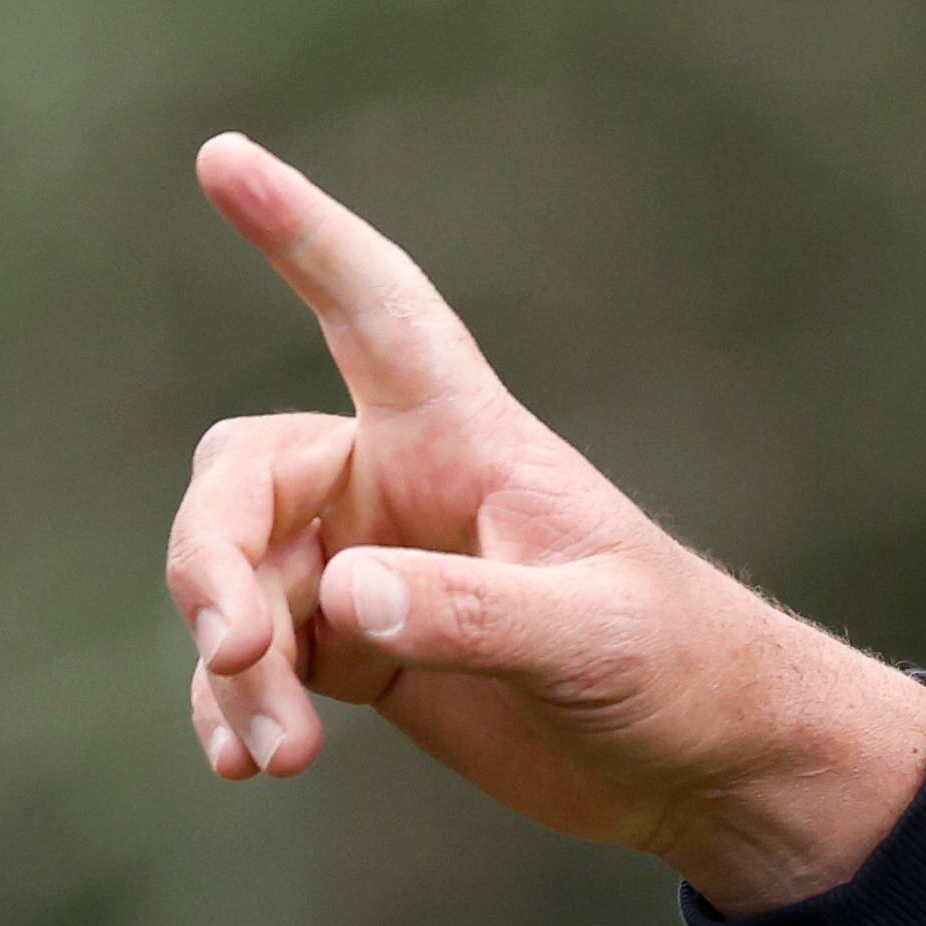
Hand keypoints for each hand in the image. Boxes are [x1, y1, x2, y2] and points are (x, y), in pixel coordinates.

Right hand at [166, 135, 925, 913]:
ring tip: (271, 754)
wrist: (713, 766)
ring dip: (235, 660)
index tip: (225, 159)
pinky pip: (260, 658)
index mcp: (466, 440)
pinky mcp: (366, 648)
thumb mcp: (592, 638)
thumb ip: (471, 615)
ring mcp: (373, 567)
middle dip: (213, 558)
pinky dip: (239, 703)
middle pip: (245, 479)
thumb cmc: (684, 669)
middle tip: (236, 647)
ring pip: (239, 578)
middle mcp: (401, 485)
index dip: (304, 235)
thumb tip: (342, 594)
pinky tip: (245, 761)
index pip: (375, 312)